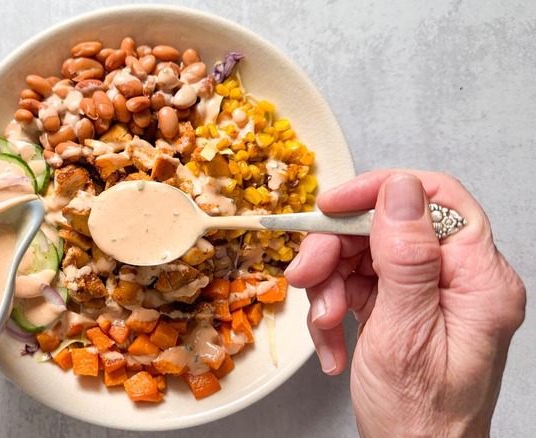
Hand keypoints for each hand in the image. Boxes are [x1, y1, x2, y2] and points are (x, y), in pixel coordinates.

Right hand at [285, 171, 525, 436]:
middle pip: (388, 228)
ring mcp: (429, 295)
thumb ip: (407, 258)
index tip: (332, 206)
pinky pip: (357, 285)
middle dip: (338, 251)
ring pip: (364, 255)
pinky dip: (332, 310)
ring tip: (324, 324)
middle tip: (306, 277)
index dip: (380, 192)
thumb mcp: (405, 335)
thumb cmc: (419, 418)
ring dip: (329, 287)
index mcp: (480, 281)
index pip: (437, 200)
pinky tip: (330, 343)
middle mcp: (459, 281)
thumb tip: (400, 191)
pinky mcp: (403, 309)